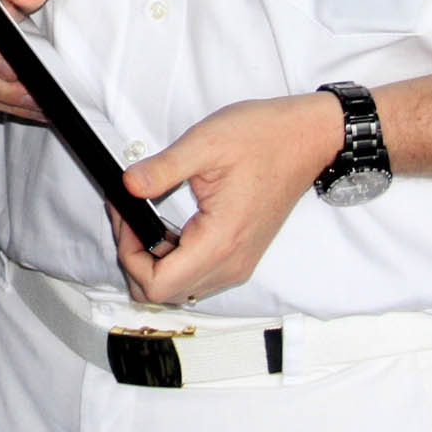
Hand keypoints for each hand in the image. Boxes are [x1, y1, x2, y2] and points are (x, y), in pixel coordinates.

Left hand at [110, 93, 340, 305]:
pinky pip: (197, 276)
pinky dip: (173, 260)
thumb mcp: (205, 143)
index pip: (158, 284)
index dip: (128, 256)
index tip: (125, 217)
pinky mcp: (240, 256)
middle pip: (164, 294)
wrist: (306, 139)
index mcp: (220, 241)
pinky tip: (166, 226)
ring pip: (179, 288)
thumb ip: (162, 169)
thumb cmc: (263, 138)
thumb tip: (128, 187)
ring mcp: (238, 263)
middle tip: (129, 217)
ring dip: (152, 262)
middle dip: (134, 260)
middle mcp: (231, 263)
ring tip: (143, 218)